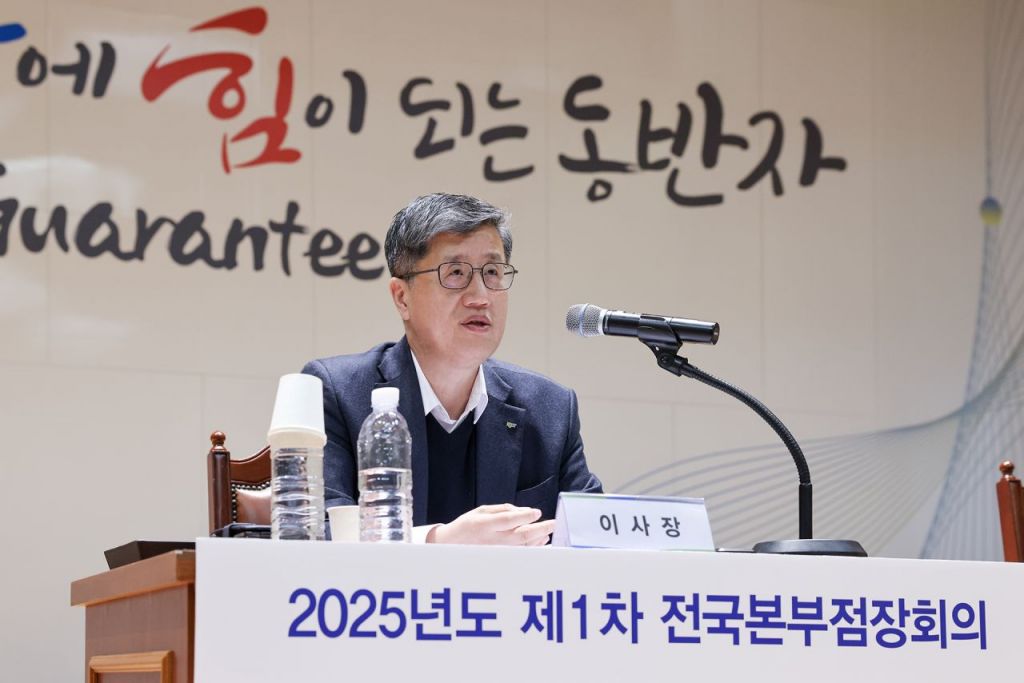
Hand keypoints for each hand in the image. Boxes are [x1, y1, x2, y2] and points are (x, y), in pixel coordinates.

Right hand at [427, 503, 554, 545]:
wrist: (450, 546)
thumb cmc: (467, 526)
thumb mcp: (480, 511)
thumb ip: (503, 509)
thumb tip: (524, 511)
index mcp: (484, 524)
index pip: (509, 520)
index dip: (525, 516)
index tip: (537, 512)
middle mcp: (491, 540)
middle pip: (521, 535)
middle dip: (540, 529)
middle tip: (553, 523)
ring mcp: (496, 552)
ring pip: (523, 547)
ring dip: (539, 539)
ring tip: (548, 531)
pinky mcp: (499, 559)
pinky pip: (521, 554)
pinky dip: (533, 548)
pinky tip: (541, 541)